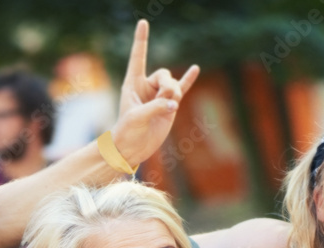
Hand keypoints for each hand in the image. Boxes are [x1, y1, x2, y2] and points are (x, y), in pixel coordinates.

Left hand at [110, 20, 199, 167]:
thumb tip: (174, 103)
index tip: (143, 22)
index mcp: (132, 83)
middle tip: (164, 100)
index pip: (138, 57)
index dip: (141, 40)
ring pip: (174, 84)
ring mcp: (158, 95)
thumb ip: (155, 107)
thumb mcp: (137, 117)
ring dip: (174, 94)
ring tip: (168, 107)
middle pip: (164, 74)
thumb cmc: (128, 131)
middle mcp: (146, 86)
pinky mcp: (169, 105)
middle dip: (167, 86)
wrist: (133, 148)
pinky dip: (188, 80)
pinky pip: (181, 89)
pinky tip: (195, 69)